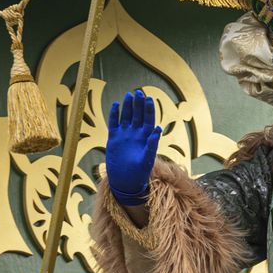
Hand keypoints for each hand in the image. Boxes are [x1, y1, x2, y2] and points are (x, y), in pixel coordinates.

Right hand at [105, 89, 160, 203]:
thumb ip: (152, 144)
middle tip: (138, 92)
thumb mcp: (147, 159)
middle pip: (138, 115)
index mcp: (146, 137)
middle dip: (138, 104)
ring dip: (128, 106)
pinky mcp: (114, 138)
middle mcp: (136, 134)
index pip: (148, 119)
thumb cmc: (139, 172)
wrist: (124, 180)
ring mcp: (125, 135)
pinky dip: (114, 114)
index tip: (148, 98)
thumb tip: (158, 128)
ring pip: (126, 116)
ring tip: (128, 95)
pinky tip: (116, 104)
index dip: (149, 109)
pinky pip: (114, 123)